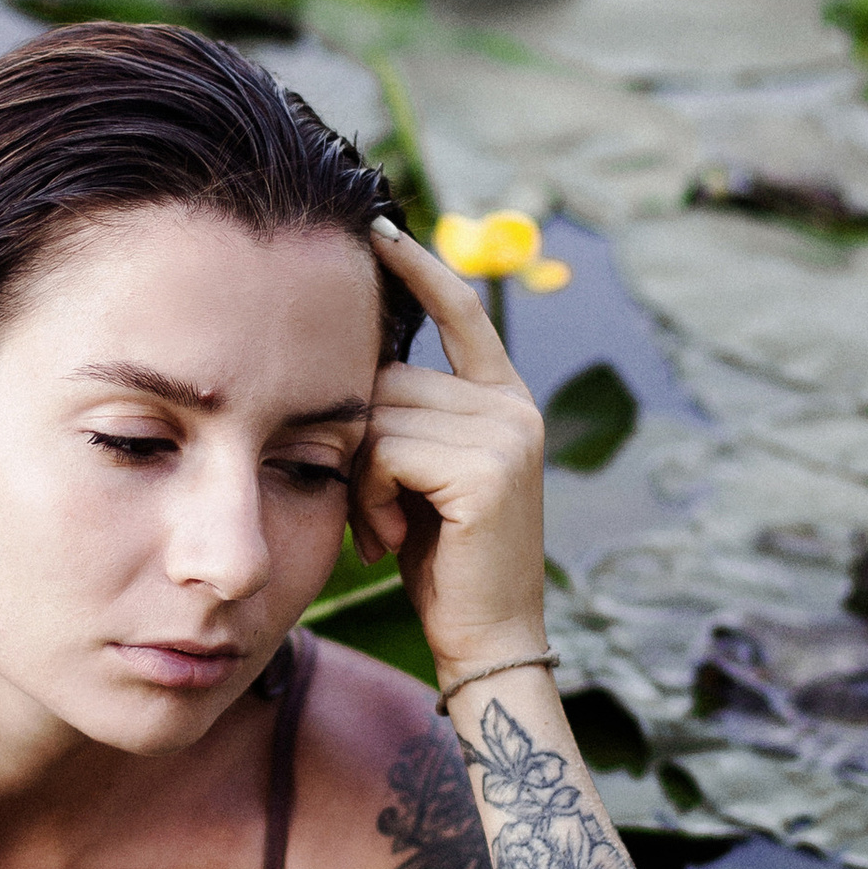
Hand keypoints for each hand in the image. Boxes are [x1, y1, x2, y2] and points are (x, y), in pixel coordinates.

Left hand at [355, 223, 547, 679]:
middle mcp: (513, 407)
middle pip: (391, 378)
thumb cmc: (440, 561)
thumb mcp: (422, 474)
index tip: (378, 229)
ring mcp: (505, 434)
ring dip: (361, 477)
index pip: (461, 311)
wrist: (485, 639)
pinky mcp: (486, 468)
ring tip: (380, 529)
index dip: (419, 268)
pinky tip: (385, 539)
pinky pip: (386, 452)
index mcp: (504, 400)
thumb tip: (354, 361)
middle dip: (359, 440)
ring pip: (381, 416)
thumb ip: (407, 417)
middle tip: (370, 510)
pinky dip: (369, 496)